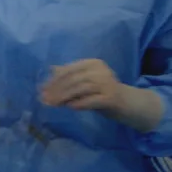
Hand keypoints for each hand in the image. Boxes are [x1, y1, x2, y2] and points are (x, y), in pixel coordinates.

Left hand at [40, 58, 162, 132]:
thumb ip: (71, 75)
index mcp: (93, 63)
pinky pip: (91, 100)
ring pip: (80, 88)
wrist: (130, 104)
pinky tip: (70, 107)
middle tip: (44, 99)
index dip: (54, 80)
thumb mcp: (86, 82)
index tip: (42, 89)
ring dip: (64, 97)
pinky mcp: (112, 97)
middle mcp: (101, 70)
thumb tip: (51, 69)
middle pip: (73, 78)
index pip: (69, 69)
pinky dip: (79, 103)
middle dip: (56, 89)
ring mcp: (108, 83)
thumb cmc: (104, 92)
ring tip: (53, 104)